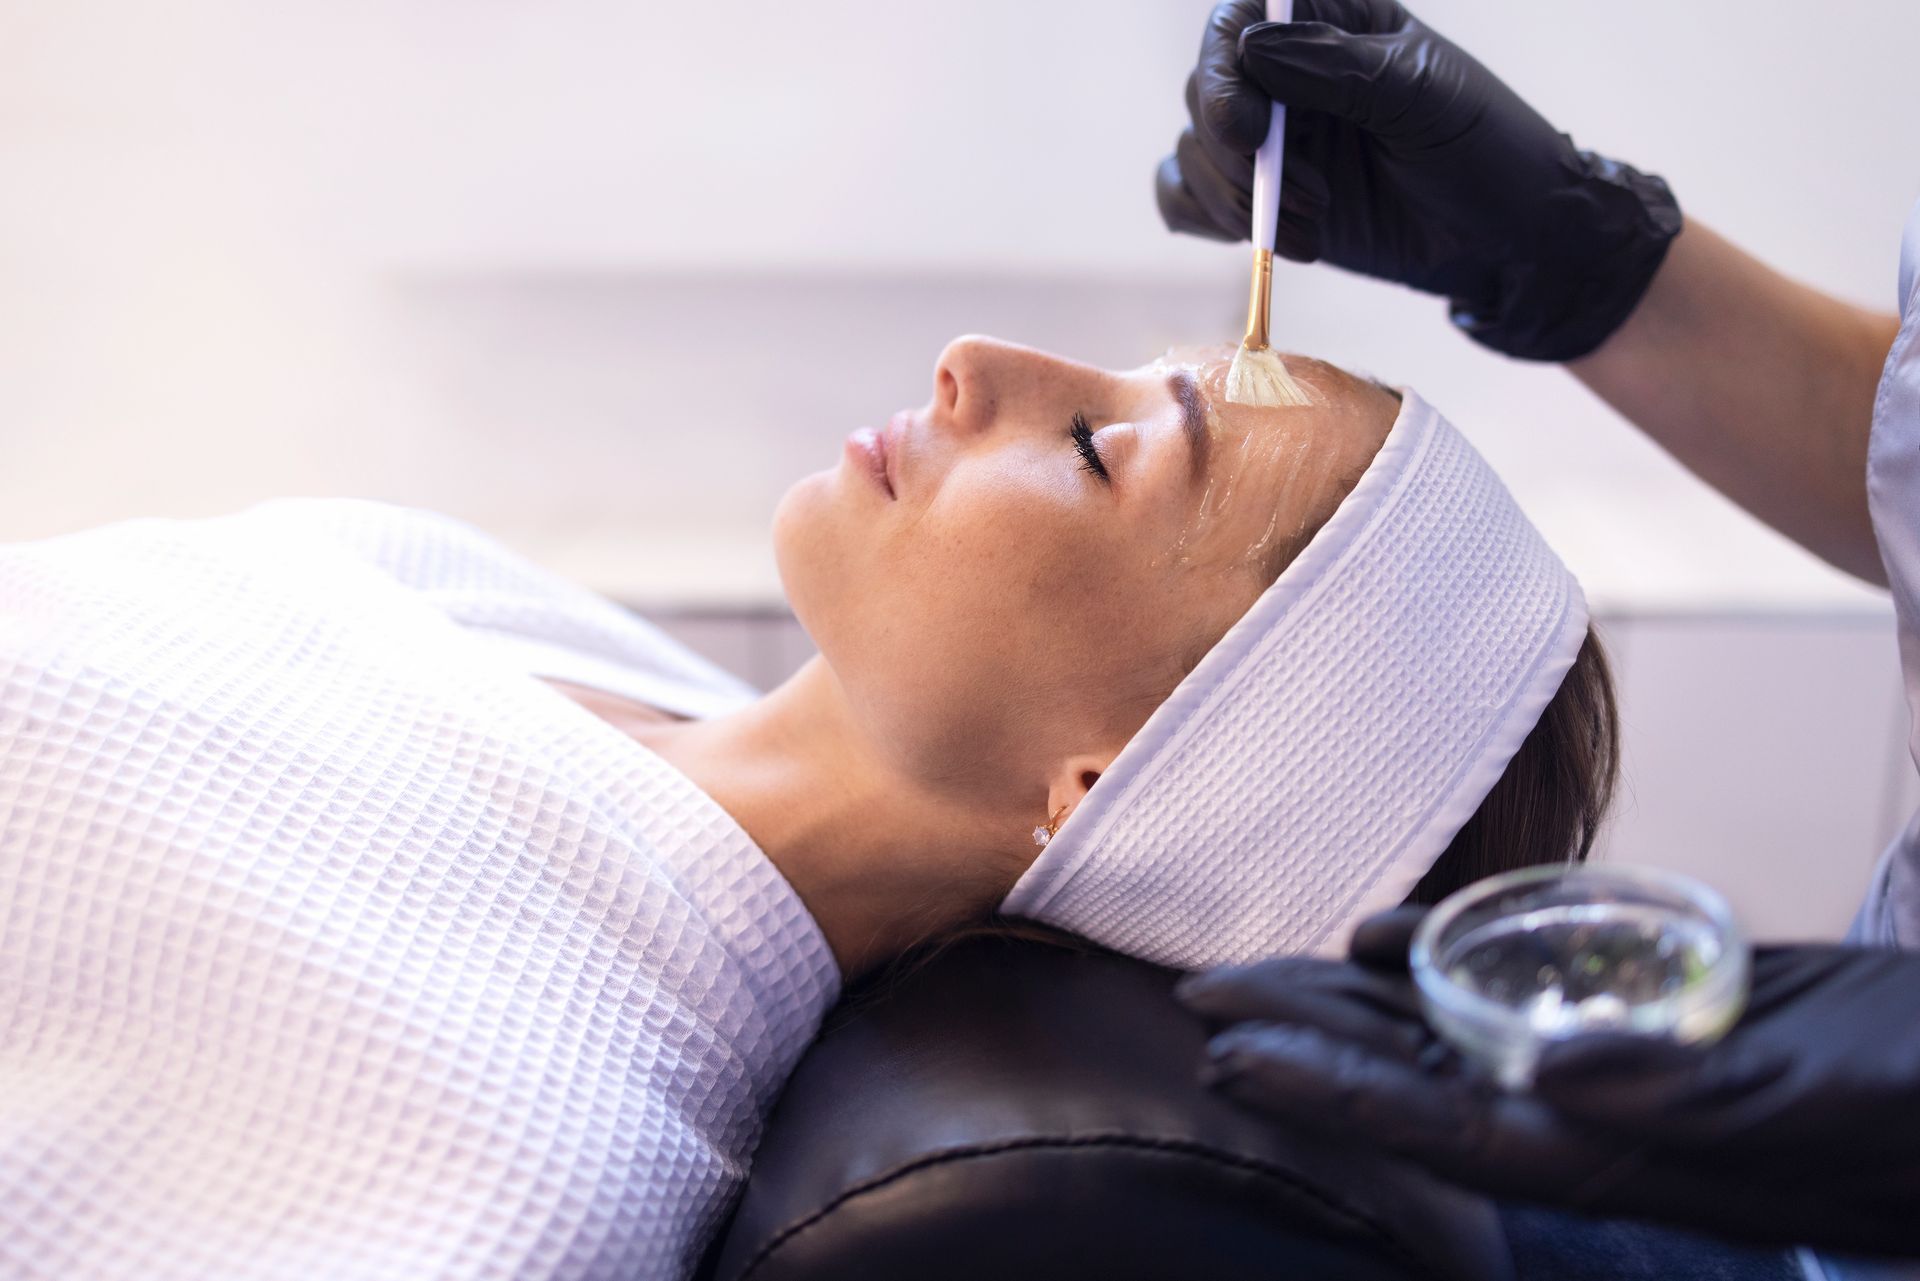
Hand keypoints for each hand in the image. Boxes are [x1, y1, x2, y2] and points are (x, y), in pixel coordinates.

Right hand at [1156, 0, 1681, 360]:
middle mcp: (1289, 74)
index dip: (1223, 66)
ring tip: (1310, 227)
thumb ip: (1341, 69)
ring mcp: (1271, 139)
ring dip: (1235, 200)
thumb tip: (1254, 49)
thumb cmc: (1486, 150)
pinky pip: (1185, 199)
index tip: (1249, 129)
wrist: (1508, 240)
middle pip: (1204, 89)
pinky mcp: (1261, 199)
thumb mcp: (1424, 98)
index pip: (1241, 18)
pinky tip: (1273, 240)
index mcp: (1332, 22)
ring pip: (1192, 152)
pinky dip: (1209, 222)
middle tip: (1303, 195)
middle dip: (1235, 153)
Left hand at [1176, 907, 1919, 1255]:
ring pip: (1451, 1027)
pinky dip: (1446, 956)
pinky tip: (1383, 934)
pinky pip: (1519, 983)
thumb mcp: (1808, 1094)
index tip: (1229, 1055)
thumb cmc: (1915, 1104)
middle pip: (1415, 1074)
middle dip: (1305, 1037)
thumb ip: (1679, 1090)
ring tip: (1258, 969)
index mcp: (1617, 1149)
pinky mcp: (1644, 1008)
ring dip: (1351, 999)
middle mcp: (1592, 1111)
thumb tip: (1549, 1071)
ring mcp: (1612, 1061)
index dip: (1327, 1091)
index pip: (1437, 1122)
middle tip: (1199, 994)